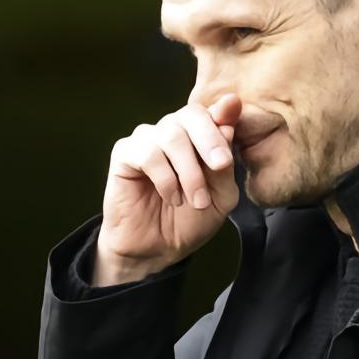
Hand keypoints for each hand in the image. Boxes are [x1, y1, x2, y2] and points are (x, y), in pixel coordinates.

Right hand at [92, 93, 242, 285]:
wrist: (157, 249)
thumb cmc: (190, 220)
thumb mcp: (222, 196)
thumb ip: (225, 163)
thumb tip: (228, 125)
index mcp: (199, 136)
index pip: (212, 112)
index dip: (223, 111)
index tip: (233, 110)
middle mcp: (173, 131)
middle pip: (191, 115)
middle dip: (210, 139)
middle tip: (220, 165)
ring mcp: (147, 139)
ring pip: (171, 135)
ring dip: (189, 170)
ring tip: (196, 199)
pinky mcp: (125, 153)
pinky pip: (147, 152)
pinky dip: (165, 177)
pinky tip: (171, 196)